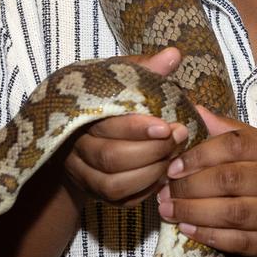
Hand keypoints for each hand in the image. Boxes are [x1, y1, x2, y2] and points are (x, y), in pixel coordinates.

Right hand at [63, 47, 189, 204]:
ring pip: (115, 185)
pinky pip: (121, 201)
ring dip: (151, 173)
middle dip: (152, 150)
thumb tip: (173, 55)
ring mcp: (85, 175)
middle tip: (179, 137)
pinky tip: (163, 174)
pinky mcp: (97, 195)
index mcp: (82, 117)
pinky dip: (145, 190)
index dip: (139, 129)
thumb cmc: (108, 101)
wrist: (80, 135)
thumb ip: (145, 69)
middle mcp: (77, 149)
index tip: (168, 125)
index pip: (108, 127)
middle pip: (112, 158)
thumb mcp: (121, 80)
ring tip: (174, 156)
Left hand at [156, 105, 256, 256]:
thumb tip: (198, 111)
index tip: (173, 163)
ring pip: (233, 212)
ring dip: (194, 211)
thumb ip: (239, 134)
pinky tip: (189, 229)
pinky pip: (241, 241)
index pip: (237, 145)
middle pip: (231, 179)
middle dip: (190, 185)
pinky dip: (211, 236)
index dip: (200, 154)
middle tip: (164, 189)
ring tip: (168, 209)